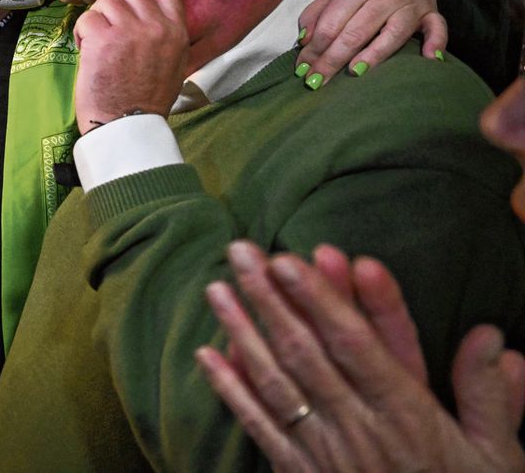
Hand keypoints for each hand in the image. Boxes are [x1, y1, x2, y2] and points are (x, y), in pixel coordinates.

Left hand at [72, 0, 187, 127]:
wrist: (127, 126)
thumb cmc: (146, 100)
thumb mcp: (174, 64)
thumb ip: (165, 35)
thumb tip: (148, 12)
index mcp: (176, 32)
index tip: (127, 5)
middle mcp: (156, 27)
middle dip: (112, 4)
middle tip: (105, 25)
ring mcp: (129, 32)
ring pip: (105, 2)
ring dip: (96, 19)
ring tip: (95, 41)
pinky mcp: (103, 40)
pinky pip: (86, 18)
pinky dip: (81, 32)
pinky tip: (85, 49)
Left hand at [197, 241, 524, 472]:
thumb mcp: (496, 456)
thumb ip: (490, 397)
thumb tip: (492, 338)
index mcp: (407, 415)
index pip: (356, 345)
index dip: (321, 300)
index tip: (292, 259)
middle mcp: (359, 428)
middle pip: (306, 353)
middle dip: (270, 299)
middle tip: (241, 251)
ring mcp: (324, 453)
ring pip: (276, 383)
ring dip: (243, 332)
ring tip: (216, 288)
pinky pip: (260, 428)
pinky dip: (231, 390)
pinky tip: (207, 355)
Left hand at [296, 0, 445, 88]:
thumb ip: (316, 12)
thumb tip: (304, 41)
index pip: (331, 25)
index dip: (314, 50)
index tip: (302, 68)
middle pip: (355, 35)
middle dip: (332, 61)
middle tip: (315, 82)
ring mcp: (411, 4)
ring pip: (391, 37)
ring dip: (371, 58)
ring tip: (352, 74)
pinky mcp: (431, 11)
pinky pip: (437, 28)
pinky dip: (436, 43)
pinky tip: (428, 59)